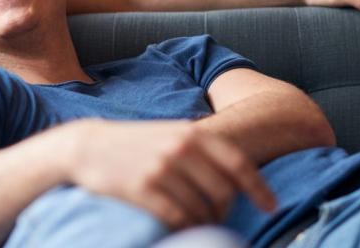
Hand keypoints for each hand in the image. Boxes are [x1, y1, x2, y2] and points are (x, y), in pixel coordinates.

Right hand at [63, 119, 275, 229]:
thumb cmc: (137, 142)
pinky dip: (185, 227)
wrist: (88, 146)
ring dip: (205, 222)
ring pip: (201, 209)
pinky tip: (182, 227)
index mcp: (192, 133)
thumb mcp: (172, 133)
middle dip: (226, 210)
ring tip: (199, 223)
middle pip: (223, 192)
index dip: (259, 188)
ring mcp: (161, 169)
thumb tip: (238, 176)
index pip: (238, 163)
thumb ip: (203, 148)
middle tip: (219, 218)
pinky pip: (178, 218)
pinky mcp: (142, 189)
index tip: (271, 205)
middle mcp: (180, 149)